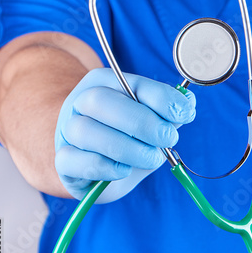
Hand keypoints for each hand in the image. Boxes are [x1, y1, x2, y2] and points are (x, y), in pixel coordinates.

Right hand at [54, 68, 195, 202]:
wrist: (99, 167)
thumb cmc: (128, 137)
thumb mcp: (152, 119)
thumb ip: (170, 111)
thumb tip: (188, 104)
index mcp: (105, 82)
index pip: (131, 83)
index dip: (163, 99)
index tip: (185, 114)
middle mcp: (81, 102)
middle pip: (100, 101)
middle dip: (143, 122)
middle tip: (169, 138)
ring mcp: (68, 130)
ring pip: (86, 131)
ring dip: (128, 148)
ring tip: (152, 158)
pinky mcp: (63, 161)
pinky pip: (74, 160)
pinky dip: (105, 167)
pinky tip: (123, 170)